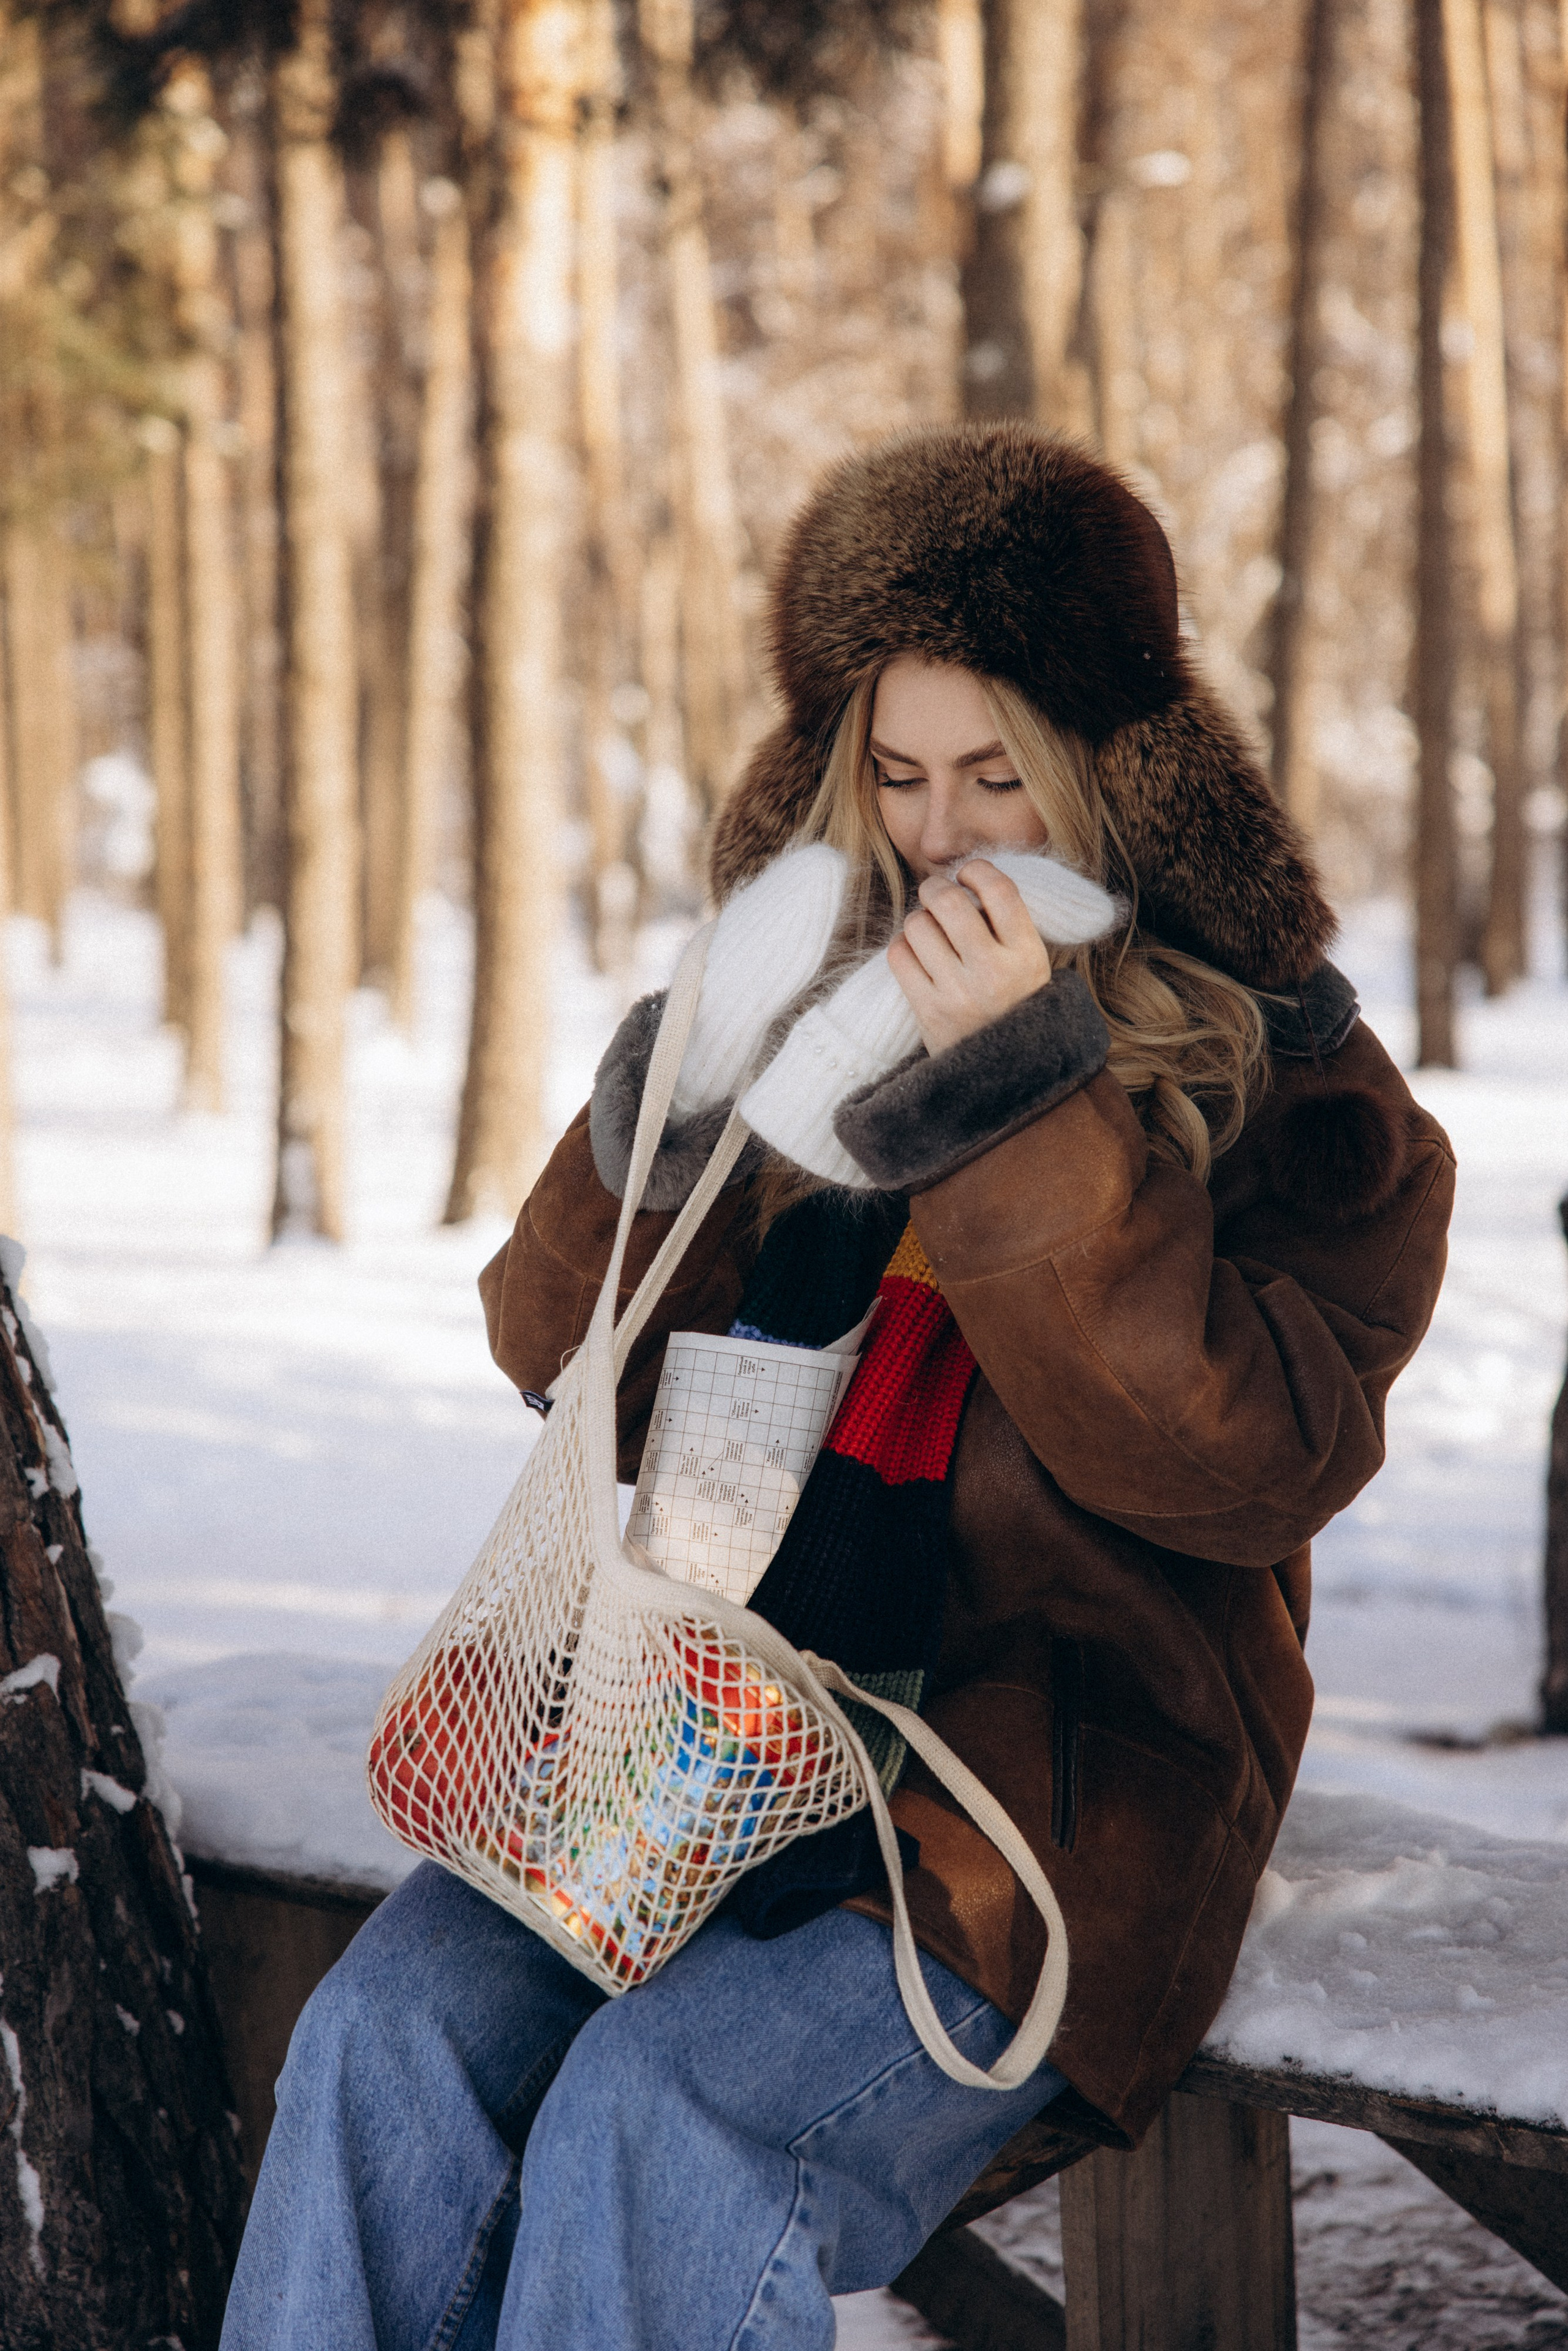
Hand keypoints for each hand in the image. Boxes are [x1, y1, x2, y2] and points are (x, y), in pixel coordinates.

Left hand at [888, 859, 1052, 1053]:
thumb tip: (964, 879)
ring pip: (919, 925)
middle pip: (950, 902)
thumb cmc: (1014, 1007)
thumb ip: (1007, 926)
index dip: (978, 870)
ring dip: (918, 919)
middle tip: (936, 892)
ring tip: (928, 930)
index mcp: (1028, 955)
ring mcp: (959, 993)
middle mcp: (994, 972)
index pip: (1000, 891)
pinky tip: (915, 954)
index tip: (968, 873)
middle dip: (936, 888)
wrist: (1006, 1077)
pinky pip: (899, 956)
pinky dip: (902, 946)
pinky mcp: (929, 1012)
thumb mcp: (1030, 967)